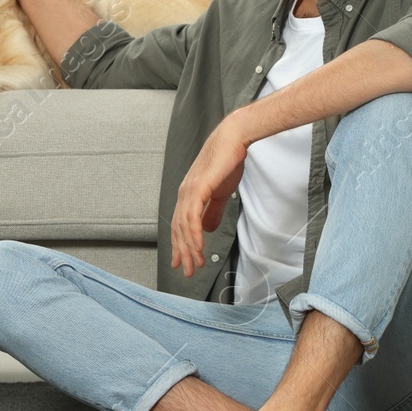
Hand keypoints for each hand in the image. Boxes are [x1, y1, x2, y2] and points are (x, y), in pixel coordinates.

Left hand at [170, 115, 251, 275]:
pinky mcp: (197, 188)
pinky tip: (199, 246)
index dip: (179, 245)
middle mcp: (184, 193)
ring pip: (184, 226)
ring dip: (189, 247)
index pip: (179, 225)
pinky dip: (194, 234)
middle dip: (182, 252)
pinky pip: (192, 217)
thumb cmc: (228, 161)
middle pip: (178, 229)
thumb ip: (213, 211)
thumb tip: (207, 229)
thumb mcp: (220, 192)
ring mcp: (189, 190)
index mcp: (188, 194)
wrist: (234, 139)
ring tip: (195, 263)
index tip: (181, 262)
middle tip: (187, 271)